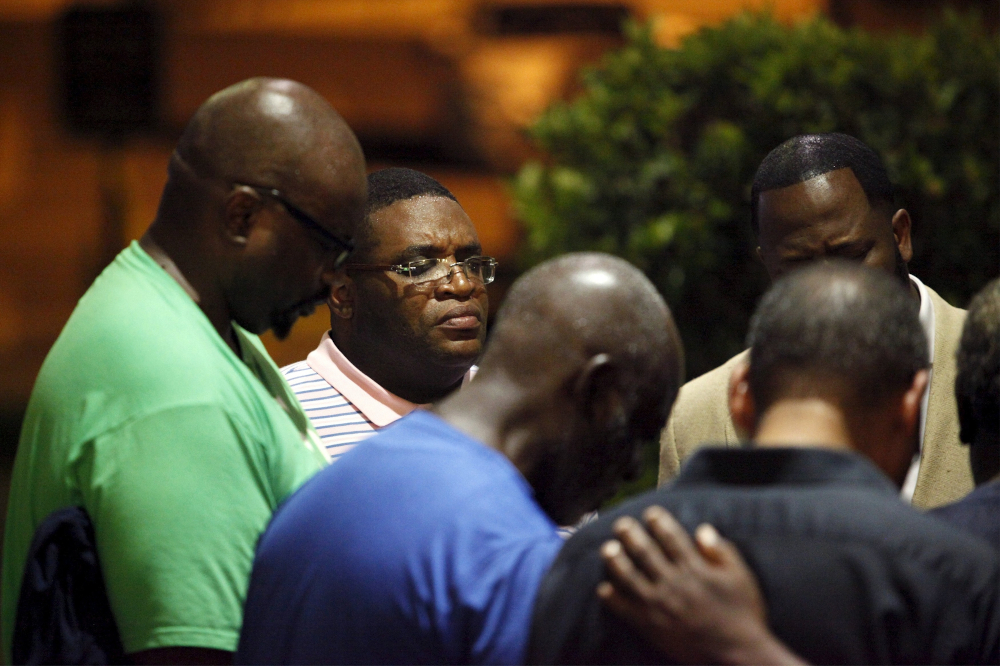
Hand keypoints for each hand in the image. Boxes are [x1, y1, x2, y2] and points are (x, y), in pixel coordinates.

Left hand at [596, 505, 804, 664]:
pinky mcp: (651, 626)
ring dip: (616, 561)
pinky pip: (625, 609)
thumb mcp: (741, 578)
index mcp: (695, 568)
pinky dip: (612, 598)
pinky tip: (603, 589)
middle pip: (645, 552)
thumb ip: (722, 551)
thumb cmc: (744, 615)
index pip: (671, 538)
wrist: (739, 656)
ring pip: (629, 577)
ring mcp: (660, 605)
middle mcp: (674, 582)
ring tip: (607, 548)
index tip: (650, 513)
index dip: (659, 522)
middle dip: (631, 535)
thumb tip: (702, 529)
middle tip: (621, 524)